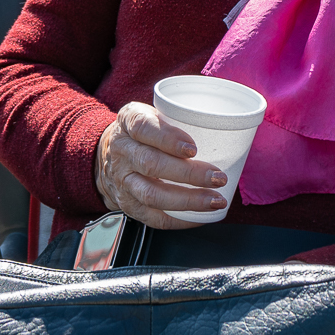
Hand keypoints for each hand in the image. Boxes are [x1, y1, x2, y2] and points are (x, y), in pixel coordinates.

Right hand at [95, 103, 227, 228]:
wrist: (109, 154)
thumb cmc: (144, 132)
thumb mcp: (153, 114)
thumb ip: (178, 119)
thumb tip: (225, 130)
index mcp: (129, 123)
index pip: (143, 127)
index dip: (168, 139)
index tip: (193, 149)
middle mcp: (122, 152)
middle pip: (151, 164)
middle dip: (188, 174)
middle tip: (218, 177)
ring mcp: (123, 181)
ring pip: (151, 194)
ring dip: (187, 200)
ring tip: (215, 200)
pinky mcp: (128, 204)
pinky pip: (152, 217)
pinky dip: (179, 220)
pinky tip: (201, 217)